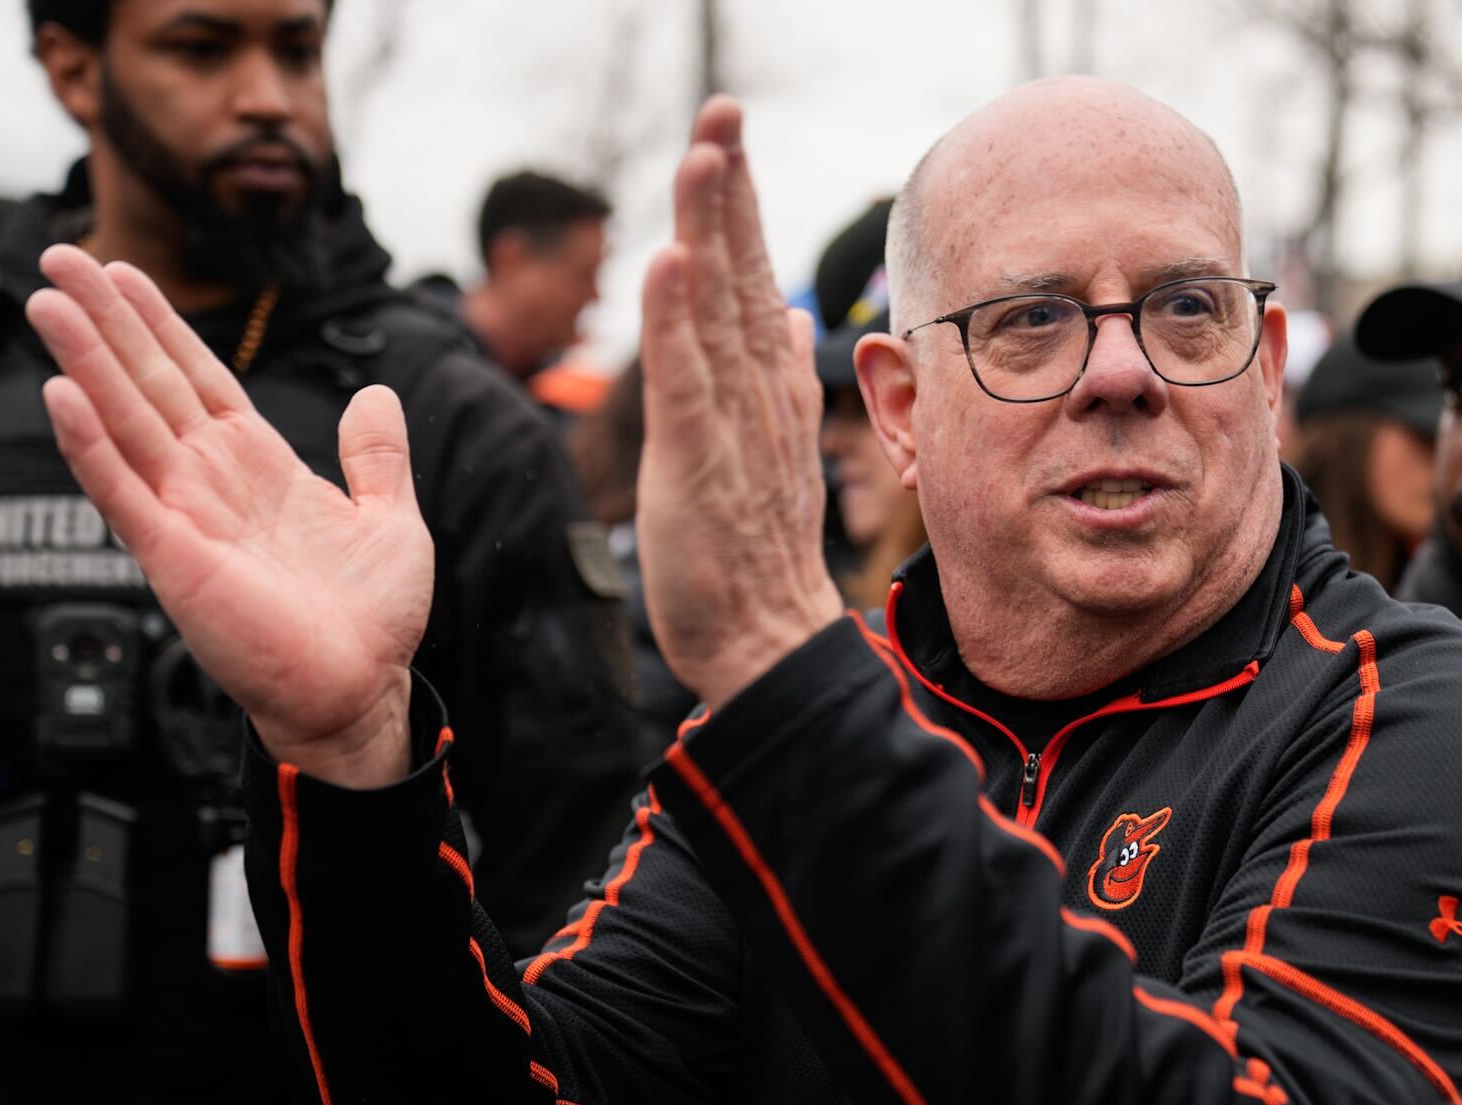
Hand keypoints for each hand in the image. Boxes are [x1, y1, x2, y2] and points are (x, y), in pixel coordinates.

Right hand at [25, 245, 430, 787]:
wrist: (362, 690)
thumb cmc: (371, 620)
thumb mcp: (390, 519)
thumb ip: (378, 455)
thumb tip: (378, 393)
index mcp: (259, 467)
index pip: (199, 378)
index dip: (161, 326)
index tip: (125, 273)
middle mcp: (214, 483)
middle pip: (150, 384)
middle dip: (106, 321)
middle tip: (61, 257)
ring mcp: (189, 517)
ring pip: (126, 423)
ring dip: (85, 363)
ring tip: (48, 303)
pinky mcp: (177, 558)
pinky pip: (125, 493)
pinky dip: (92, 446)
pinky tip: (63, 396)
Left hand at [636, 96, 844, 709]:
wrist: (766, 637)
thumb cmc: (755, 550)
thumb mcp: (766, 451)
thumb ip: (772, 379)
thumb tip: (792, 318)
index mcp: (767, 386)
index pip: (749, 280)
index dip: (735, 205)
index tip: (724, 136)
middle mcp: (758, 393)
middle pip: (740, 275)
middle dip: (729, 190)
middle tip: (722, 111)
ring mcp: (733, 425)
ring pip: (718, 312)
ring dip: (709, 231)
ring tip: (702, 156)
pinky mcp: (700, 464)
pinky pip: (686, 383)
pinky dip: (675, 322)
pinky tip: (669, 264)